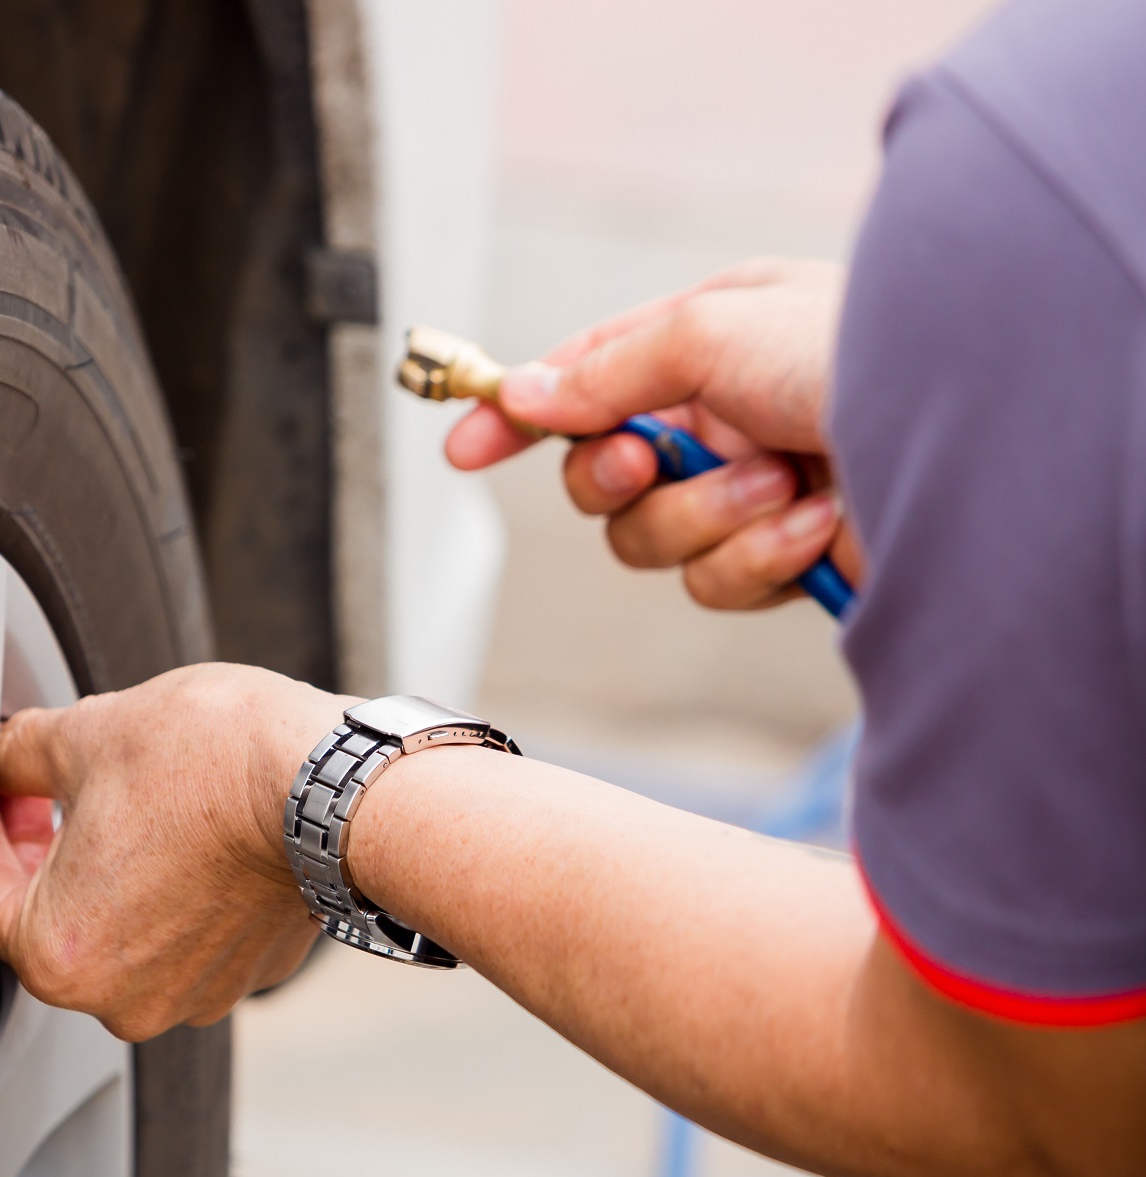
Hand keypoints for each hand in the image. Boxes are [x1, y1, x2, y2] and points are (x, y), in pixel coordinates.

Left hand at [0, 663, 335, 1040]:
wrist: (332, 787)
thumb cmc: (211, 767)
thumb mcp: (83, 736)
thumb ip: (17, 757)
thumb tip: (3, 756)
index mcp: (61, 956)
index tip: (5, 795)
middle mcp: (124, 999)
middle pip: (57, 925)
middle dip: (50, 856)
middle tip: (54, 791)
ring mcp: (195, 994)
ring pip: (127, 933)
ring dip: (119, 875)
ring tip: (134, 804)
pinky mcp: (250, 974)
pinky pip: (190, 937)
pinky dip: (180, 892)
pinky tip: (188, 833)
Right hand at [445, 258, 862, 608]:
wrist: (977, 438)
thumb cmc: (863, 351)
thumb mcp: (713, 331)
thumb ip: (607, 370)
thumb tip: (529, 393)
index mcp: (706, 342)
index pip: (582, 378)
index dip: (518, 414)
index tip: (463, 448)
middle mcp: (721, 416)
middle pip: (599, 479)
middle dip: (617, 479)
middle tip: (652, 464)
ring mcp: (748, 490)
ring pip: (648, 541)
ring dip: (705, 519)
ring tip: (779, 485)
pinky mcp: (780, 557)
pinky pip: (713, 582)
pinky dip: (758, 557)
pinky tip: (817, 524)